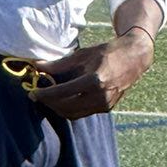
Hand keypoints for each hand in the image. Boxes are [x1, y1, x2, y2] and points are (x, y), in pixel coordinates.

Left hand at [35, 31, 154, 120]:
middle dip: (49, 103)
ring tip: (48, 98)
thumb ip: (59, 64)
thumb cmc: (107, 52)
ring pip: (73, 114)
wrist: (134, 58)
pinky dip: (70, 108)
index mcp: (94, 80)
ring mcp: (105, 105)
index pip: (62, 92)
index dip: (45, 94)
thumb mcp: (82, 54)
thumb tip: (37, 66)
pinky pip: (83, 113)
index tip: (32, 92)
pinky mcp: (107, 109)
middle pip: (66, 107)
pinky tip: (62, 99)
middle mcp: (100, 96)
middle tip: (38, 95)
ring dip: (58, 108)